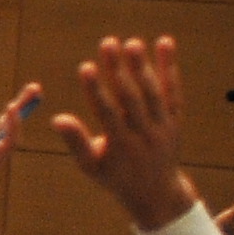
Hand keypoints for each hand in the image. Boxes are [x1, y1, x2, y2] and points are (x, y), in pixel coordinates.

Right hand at [0, 83, 40, 226]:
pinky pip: (4, 127)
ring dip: (22, 108)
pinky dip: (12, 114)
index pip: (5, 142)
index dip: (11, 125)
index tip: (12, 107)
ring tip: (34, 88)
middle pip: (14, 130)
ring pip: (11, 126)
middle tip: (35, 88)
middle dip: (23, 110)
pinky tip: (17, 103)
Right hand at [46, 35, 197, 233]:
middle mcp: (145, 135)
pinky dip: (170, 68)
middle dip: (119, 70)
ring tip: (132, 42)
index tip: (86, 67)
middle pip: (132, 98)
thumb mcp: (91, 166)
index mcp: (121, 145)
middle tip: (109, 43)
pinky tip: (165, 44)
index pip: (107, 113)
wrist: (157, 192)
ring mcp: (164, 127)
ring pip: (154, 93)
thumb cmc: (115, 176)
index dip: (96, 89)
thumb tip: (57, 118)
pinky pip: (173, 91)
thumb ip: (75, 141)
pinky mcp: (176, 120)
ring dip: (143, 66)